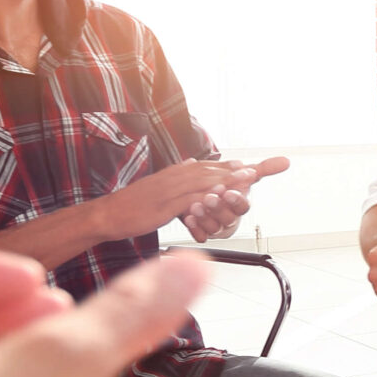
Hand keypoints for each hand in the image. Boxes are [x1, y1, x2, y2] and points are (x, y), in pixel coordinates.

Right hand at [104, 159, 261, 241]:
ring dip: (229, 178)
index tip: (261, 166)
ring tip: (250, 177)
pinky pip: (189, 199)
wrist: (109, 214)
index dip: (238, 166)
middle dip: (242, 169)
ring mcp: (171, 189)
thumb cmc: (135, 205)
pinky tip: (220, 197)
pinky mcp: (164, 204)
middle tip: (267, 167)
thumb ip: (179, 176)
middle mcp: (177, 176)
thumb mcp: (161, 187)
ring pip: (205, 181)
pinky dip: (206, 197)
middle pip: (215, 170)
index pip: (213, 167)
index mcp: (178, 173)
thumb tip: (195, 162)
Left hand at [181, 155, 287, 242]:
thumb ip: (263, 169)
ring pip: (213, 227)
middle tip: (209, 197)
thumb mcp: (243, 176)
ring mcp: (216, 227)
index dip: (236, 200)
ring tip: (195, 205)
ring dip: (204, 216)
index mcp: (239, 206)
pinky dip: (194, 227)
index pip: (242, 206)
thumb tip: (286, 161)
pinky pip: (200, 235)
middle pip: (227, 217)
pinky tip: (188, 216)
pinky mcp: (203, 233)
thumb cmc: (227, 187)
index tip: (228, 191)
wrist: (204, 194)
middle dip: (218, 207)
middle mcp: (229, 218)